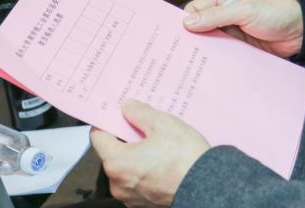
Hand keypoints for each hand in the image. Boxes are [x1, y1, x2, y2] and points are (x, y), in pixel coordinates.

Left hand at [91, 99, 208, 207]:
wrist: (207, 187)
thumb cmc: (185, 160)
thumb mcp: (163, 124)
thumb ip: (139, 112)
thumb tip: (127, 107)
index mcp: (117, 162)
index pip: (98, 136)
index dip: (109, 121)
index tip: (120, 114)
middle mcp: (118, 183)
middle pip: (113, 152)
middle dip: (127, 137)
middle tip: (147, 127)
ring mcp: (130, 196)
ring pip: (126, 167)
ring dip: (138, 154)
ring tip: (160, 144)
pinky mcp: (144, 203)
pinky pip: (138, 180)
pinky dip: (146, 169)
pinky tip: (164, 160)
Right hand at [182, 0, 303, 57]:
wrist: (303, 30)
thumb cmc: (277, 12)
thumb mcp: (246, 10)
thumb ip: (217, 16)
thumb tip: (187, 22)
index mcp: (225, 0)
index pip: (196, 10)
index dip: (184, 22)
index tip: (173, 38)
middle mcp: (226, 16)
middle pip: (201, 29)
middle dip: (191, 40)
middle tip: (176, 57)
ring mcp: (233, 34)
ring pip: (211, 44)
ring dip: (203, 53)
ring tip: (188, 69)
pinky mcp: (241, 49)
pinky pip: (224, 55)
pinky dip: (217, 62)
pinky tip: (208, 72)